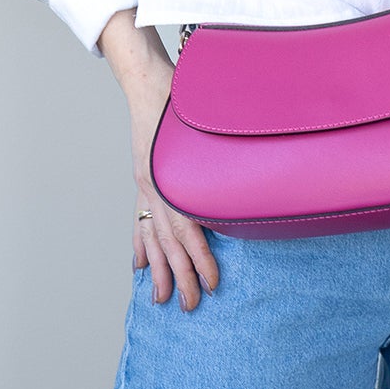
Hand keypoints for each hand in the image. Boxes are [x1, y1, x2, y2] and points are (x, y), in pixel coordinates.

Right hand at [126, 68, 219, 309]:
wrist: (152, 81)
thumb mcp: (209, 125)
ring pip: (152, 235)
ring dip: (157, 270)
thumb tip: (250, 177)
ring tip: (160, 298)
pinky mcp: (143, 179)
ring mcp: (146, 184)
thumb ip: (222, 156)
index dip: (201, 259)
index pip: (189, 230)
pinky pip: (140, 218)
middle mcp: (157, 185)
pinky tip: (140, 264)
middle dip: (179, 276)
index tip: (214, 284)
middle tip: (190, 306)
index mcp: (174, 178)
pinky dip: (140, 243)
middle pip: (168, 241)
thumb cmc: (185, 100)